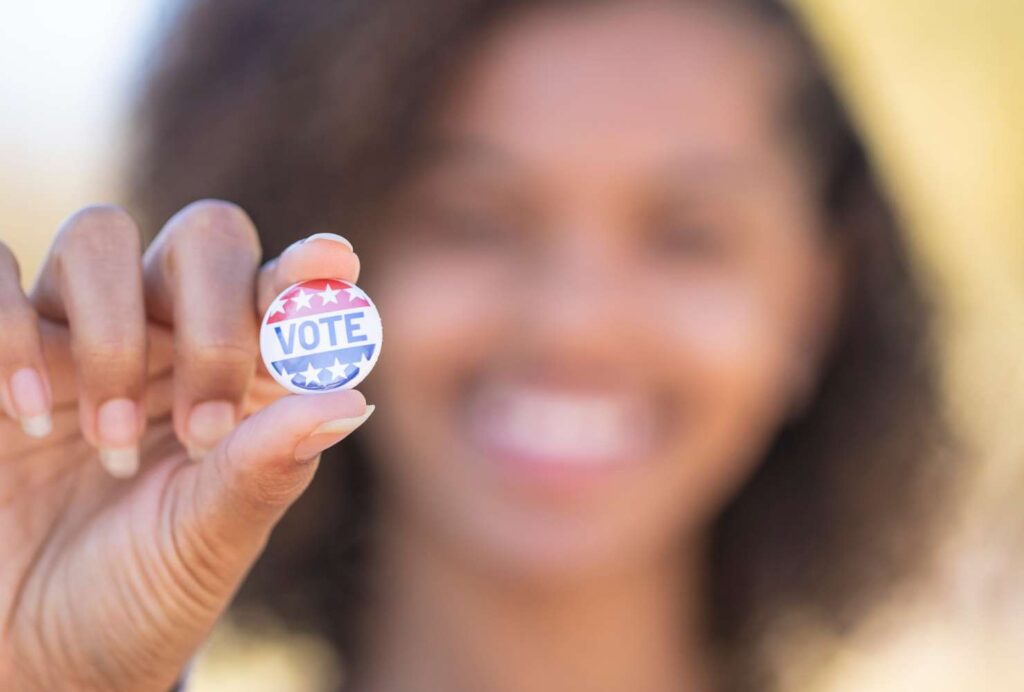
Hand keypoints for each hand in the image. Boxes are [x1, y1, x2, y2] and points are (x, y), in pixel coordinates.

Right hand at [0, 201, 368, 690]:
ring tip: (111, 443)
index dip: (307, 270)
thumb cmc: (142, 589)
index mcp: (245, 376)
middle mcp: (170, 337)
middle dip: (214, 317)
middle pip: (206, 237)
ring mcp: (81, 335)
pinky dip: (12, 331)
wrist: (35, 647)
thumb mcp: (211, 538)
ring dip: (114, 336)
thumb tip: (351, 398)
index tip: (331, 264)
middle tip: (206, 428)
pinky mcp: (2, 353)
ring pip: (100, 237)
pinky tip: (31, 420)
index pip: (282, 291)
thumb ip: (271, 467)